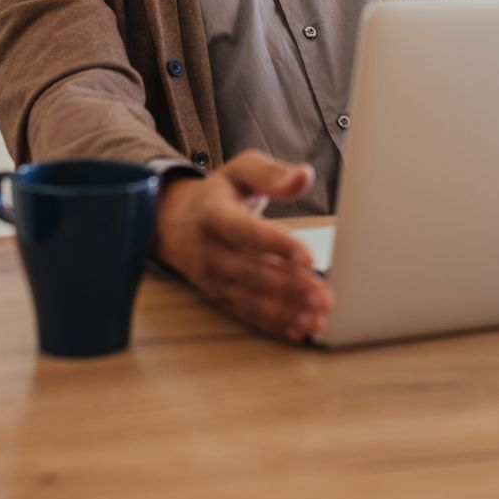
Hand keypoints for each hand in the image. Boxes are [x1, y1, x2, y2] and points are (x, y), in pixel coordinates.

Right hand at [152, 150, 332, 341]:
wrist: (175, 222)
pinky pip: (246, 313)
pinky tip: (299, 328)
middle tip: (322, 296)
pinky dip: (273, 324)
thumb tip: (304, 175)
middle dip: (289, 287)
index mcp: (214, 214)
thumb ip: (271, 173)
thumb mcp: (241, 170)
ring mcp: (213, 278)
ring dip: (284, 312)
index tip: (308, 257)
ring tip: (316, 318)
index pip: (246, 232)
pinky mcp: (220, 296)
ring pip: (250, 299)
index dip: (277, 245)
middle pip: (251, 272)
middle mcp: (210, 250)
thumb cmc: (218, 194)